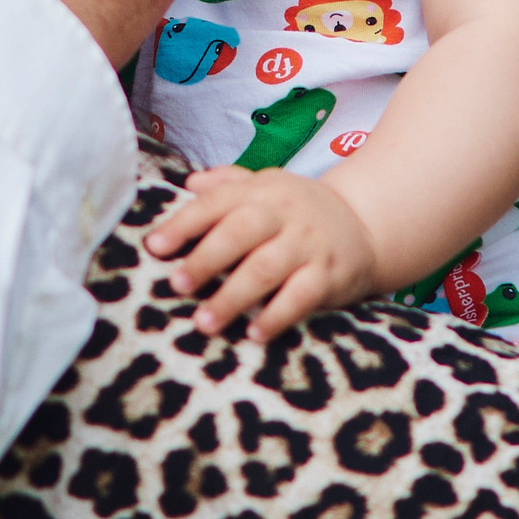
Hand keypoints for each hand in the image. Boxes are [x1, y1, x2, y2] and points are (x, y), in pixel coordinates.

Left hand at [141, 165, 380, 340]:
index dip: (184, 223)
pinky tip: (254, 334)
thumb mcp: (267, 188)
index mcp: (261, 190)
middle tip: (177, 285)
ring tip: (204, 322)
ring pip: (266, 268)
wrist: (364, 225)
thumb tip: (188, 184)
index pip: (217, 202)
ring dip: (233, 297)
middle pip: (240, 232)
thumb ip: (228, 184)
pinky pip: (301, 297)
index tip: (155, 247)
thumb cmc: (297, 212)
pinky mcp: (329, 275)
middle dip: (205, 259)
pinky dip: (277, 316)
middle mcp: (284, 213)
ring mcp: (308, 244)